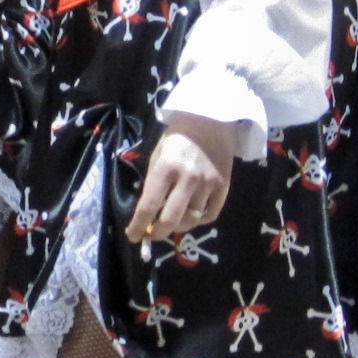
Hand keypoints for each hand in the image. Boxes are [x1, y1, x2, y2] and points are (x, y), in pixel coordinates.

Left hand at [126, 113, 235, 245]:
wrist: (210, 121)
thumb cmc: (177, 138)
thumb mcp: (157, 155)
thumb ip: (153, 182)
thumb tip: (149, 212)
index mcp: (165, 168)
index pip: (148, 206)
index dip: (139, 226)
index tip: (134, 236)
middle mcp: (187, 178)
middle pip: (171, 219)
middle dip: (158, 233)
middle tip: (152, 235)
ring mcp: (207, 183)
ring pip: (191, 220)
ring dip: (178, 227)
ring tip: (171, 223)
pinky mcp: (223, 186)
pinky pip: (210, 215)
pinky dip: (199, 221)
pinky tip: (191, 217)